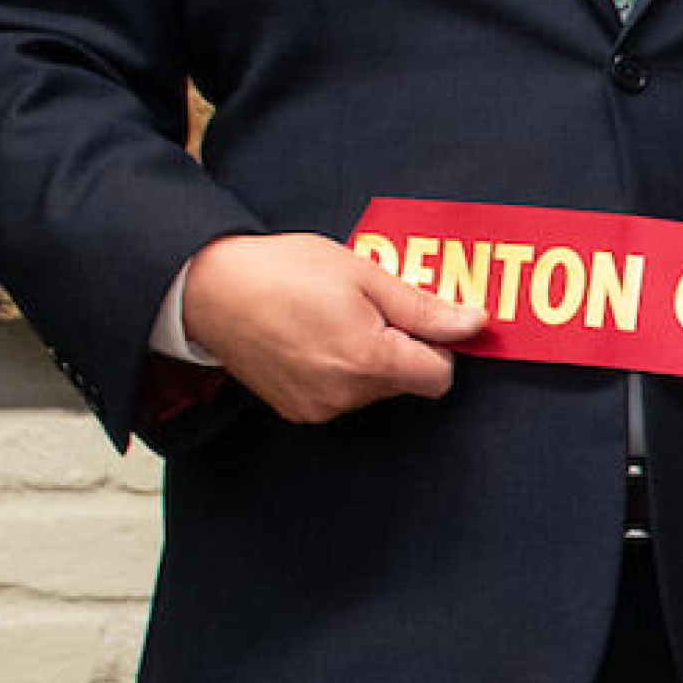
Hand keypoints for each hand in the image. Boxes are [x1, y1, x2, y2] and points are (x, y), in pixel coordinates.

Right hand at [177, 231, 482, 424]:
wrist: (209, 289)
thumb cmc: (283, 271)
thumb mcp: (364, 274)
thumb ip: (424, 308)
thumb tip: (474, 324)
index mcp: (367, 360)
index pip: (440, 376)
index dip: (439, 344)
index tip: (420, 315)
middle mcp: (344, 395)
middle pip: (408, 382)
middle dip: (403, 346)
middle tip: (370, 306)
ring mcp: (318, 407)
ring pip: (376, 389)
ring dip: (372, 358)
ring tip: (336, 317)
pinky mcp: (297, 410)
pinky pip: (343, 396)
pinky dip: (343, 371)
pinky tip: (317, 336)